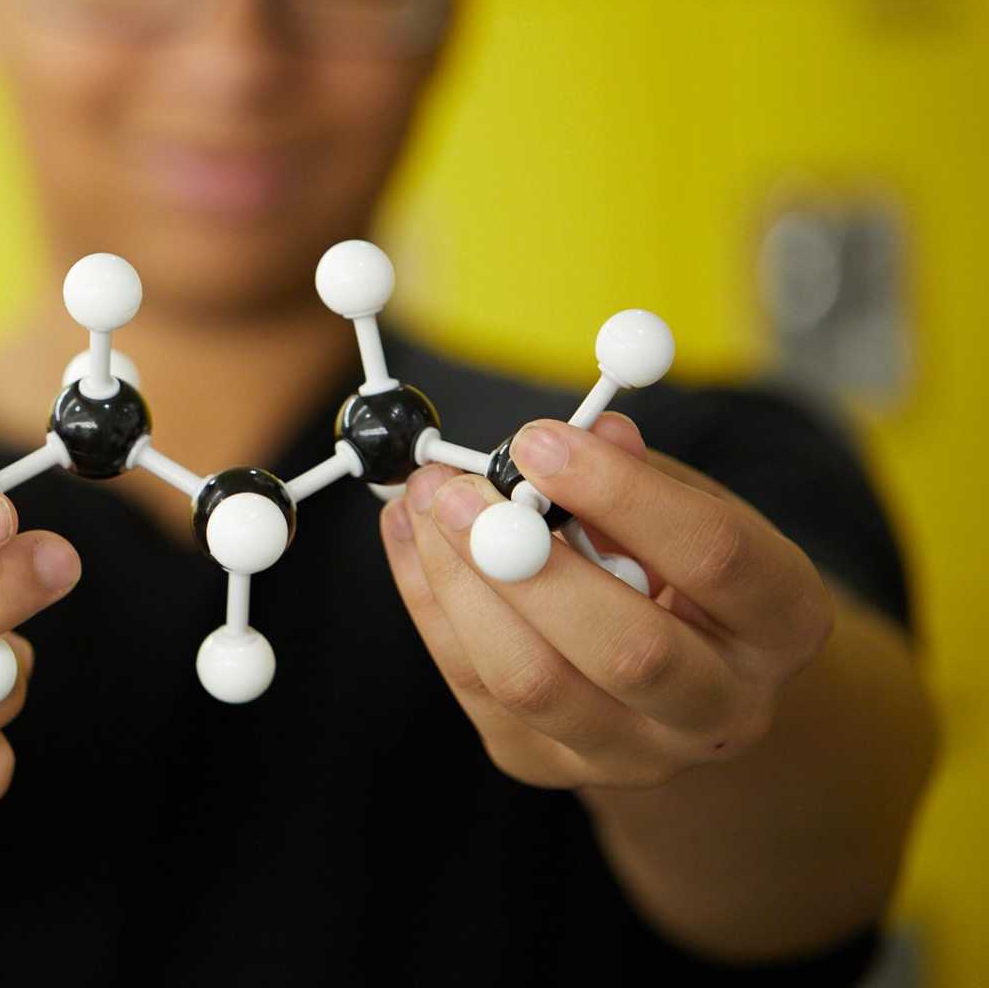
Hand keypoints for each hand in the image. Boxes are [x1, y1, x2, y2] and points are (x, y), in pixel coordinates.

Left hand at [379, 413, 835, 789]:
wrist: (677, 678)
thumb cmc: (680, 565)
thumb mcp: (688, 504)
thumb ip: (640, 471)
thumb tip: (587, 433)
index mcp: (783, 621)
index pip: (714, 558)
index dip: (622, 494)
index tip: (539, 440)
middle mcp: (725, 707)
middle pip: (625, 648)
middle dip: (523, 560)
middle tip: (453, 486)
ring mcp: (636, 752)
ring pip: (533, 682)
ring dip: (459, 583)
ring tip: (422, 503)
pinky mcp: (549, 763)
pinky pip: (474, 686)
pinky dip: (430, 605)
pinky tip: (412, 540)